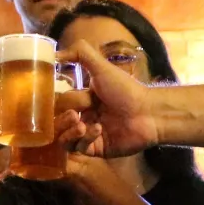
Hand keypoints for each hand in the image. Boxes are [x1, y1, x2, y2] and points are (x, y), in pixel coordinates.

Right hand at [58, 40, 157, 156]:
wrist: (148, 112)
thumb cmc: (126, 90)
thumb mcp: (101, 67)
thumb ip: (80, 54)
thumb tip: (55, 54)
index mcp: (83, 100)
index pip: (60, 104)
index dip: (60, 102)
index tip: (64, 100)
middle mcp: (84, 117)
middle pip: (59, 122)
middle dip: (63, 118)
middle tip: (74, 114)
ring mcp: (89, 135)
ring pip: (64, 139)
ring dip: (69, 131)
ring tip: (80, 124)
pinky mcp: (96, 150)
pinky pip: (80, 148)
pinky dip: (85, 139)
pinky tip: (99, 130)